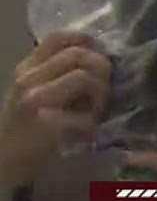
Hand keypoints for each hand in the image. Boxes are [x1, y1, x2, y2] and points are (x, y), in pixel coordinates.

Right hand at [0, 31, 110, 186]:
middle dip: (102, 69)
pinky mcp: (46, 125)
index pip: (59, 37)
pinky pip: (86, 113)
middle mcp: (27, 80)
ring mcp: (34, 101)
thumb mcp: (36, 90)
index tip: (101, 53)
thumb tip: (100, 53)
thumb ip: (59, 71)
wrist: (4, 162)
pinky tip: (88, 129)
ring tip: (97, 110)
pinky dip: (94, 120)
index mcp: (26, 69)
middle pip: (78, 54)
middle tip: (103, 90)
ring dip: (101, 92)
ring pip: (84, 77)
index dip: (87, 40)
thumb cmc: (27, 127)